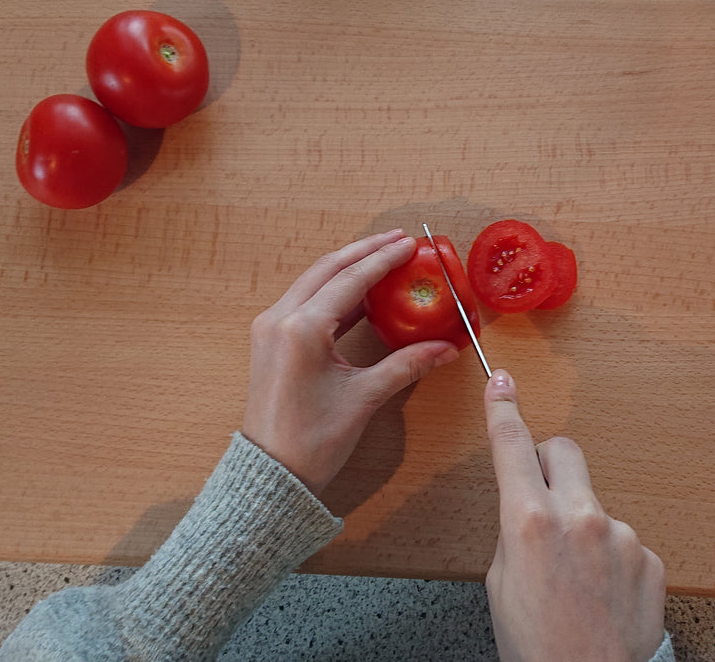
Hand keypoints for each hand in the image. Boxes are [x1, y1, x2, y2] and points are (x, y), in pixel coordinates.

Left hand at [241, 229, 459, 494]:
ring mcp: (270, 327)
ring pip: (313, 281)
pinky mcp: (269, 339)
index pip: (350, 280)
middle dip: (364, 252)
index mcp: (301, 329)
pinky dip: (332, 290)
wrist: (270, 474)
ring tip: (381, 256)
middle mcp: (280, 319)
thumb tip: (445, 348)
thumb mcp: (364, 398)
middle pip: (327, 269)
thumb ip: (406, 365)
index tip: (410, 245)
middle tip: (398, 240)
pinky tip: (359, 291)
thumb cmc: (311, 441)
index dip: (383, 259)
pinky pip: (304, 300)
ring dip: (347, 267)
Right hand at [483, 369, 666, 661]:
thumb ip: (516, 531)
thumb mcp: (501, 582)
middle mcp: (580, 518)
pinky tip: (603, 596)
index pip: (512, 447)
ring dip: (583, 529)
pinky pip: (625, 542)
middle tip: (540, 497)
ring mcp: (622, 536)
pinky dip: (612, 562)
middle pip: (564, 451)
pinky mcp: (651, 559)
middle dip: (549, 464)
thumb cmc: (534, 645)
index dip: (502, 410)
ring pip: (595, 506)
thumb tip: (528, 507)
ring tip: (576, 583)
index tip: (501, 383)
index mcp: (529, 522)